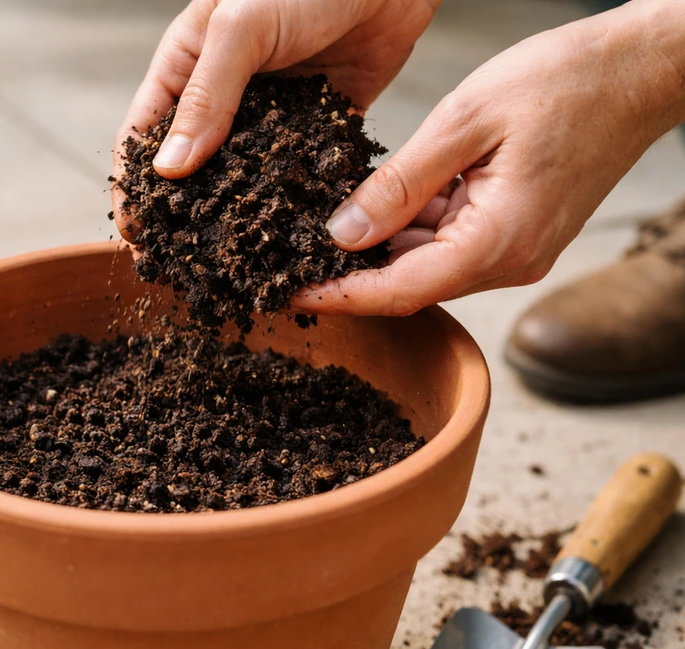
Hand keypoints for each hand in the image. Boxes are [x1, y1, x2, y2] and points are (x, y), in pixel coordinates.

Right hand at [112, 0, 439, 240]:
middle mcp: (220, 100)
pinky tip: (291, 242)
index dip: (132, 193)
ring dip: (234, 224)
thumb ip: (206, 96)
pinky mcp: (312, 128)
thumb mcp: (242, 27)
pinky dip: (289, 207)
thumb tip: (168, 171)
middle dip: (181, 221)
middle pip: (187, 172)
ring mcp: (266, 118)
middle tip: (183, 271)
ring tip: (234, 270)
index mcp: (184, 70)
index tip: (136, 242)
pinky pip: (294, 175)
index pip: (142, 141)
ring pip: (239, 182)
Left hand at [294, 0, 684, 315]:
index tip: (290, 294)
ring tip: (326, 222)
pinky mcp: (517, 234)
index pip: (400, 291)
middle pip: (410, 285)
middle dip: (351, 273)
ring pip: (427, 265)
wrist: (642, 68)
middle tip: (290, 254)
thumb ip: (399, 183)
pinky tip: (384, 202)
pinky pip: (450, 244)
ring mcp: (517, 251)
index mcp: (499, 240)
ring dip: (381, 248)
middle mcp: (510, 261)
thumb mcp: (465, 120)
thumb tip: (342, 232)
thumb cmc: (566, 81)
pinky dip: (413, 228)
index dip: (340, 296)